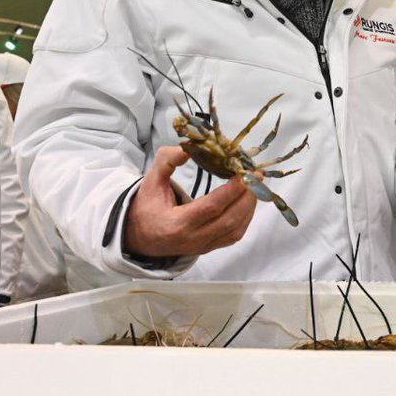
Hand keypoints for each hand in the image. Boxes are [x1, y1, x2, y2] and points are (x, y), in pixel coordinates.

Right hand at [123, 146, 257, 257]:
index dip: (232, 191)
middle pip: (229, 220)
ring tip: (255, 185)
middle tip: (256, 175)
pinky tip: (247, 200)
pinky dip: (245, 218)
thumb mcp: (150, 180)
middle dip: (247, 196)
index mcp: (176, 224)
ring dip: (249, 207)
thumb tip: (189, 147)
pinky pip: (234, 236)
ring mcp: (202, 246)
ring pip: (235, 230)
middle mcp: (192, 239)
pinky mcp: (209, 248)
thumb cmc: (146, 207)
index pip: (211, 208)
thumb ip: (167, 160)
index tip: (244, 172)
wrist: (138, 237)